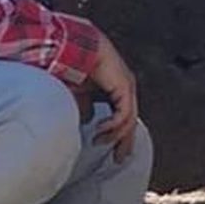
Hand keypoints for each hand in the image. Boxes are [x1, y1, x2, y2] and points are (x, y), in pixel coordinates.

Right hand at [87, 31, 138, 158]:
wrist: (74, 45)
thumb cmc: (75, 64)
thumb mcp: (78, 92)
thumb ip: (85, 106)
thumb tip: (87, 120)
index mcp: (117, 88)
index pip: (124, 117)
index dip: (119, 135)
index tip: (114, 153)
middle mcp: (125, 88)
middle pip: (130, 121)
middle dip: (124, 142)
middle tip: (119, 158)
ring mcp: (127, 87)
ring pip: (128, 120)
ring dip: (115, 135)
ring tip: (100, 141)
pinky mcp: (124, 87)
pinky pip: (123, 114)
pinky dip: (113, 126)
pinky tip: (101, 131)